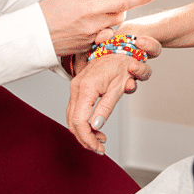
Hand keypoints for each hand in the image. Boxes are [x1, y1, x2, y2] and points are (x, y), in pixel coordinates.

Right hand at [40, 0, 158, 57]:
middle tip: (97, 4)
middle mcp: (94, 26)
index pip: (123, 2)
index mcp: (90, 9)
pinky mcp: (87, 48)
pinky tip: (80, 28)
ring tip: (85, 17)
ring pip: (110, 27)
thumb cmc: (45, 12)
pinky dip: (97, 31)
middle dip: (116, 7)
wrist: (32, 36)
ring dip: (106, 20)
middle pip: (119, 15)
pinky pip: (100, 37)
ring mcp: (91, 39)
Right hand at [66, 35, 160, 152]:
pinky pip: (76, 110)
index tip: (99, 148)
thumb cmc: (122, 64)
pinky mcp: (78, 87)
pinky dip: (83, 122)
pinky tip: (95, 128)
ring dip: (84, 132)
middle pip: (72, 122)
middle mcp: (76, 87)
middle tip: (99, 149)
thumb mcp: (118, 88)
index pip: (80, 122)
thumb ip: (105, 108)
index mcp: (86, 88)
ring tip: (99, 141)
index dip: (88, 138)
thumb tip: (95, 127)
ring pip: (72, 117)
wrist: (119, 45)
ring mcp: (75, 87)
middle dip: (85, 138)